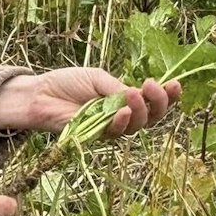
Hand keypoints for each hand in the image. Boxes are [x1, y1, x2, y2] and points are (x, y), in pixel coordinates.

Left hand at [0, 68, 180, 137]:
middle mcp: (121, 115)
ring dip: (140, 110)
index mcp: (125, 99)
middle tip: (153, 87)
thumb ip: (117, 87)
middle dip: (158, 103)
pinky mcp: (96, 137)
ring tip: (133, 95)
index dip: (167, 96)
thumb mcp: (97, 78)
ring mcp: (109, 128)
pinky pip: (115, 133)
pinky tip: (122, 111)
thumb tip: (137, 94)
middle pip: (151, 117)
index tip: (176, 84)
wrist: (40, 94)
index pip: (153, 101)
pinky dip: (121, 122)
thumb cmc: (66, 83)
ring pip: (136, 126)